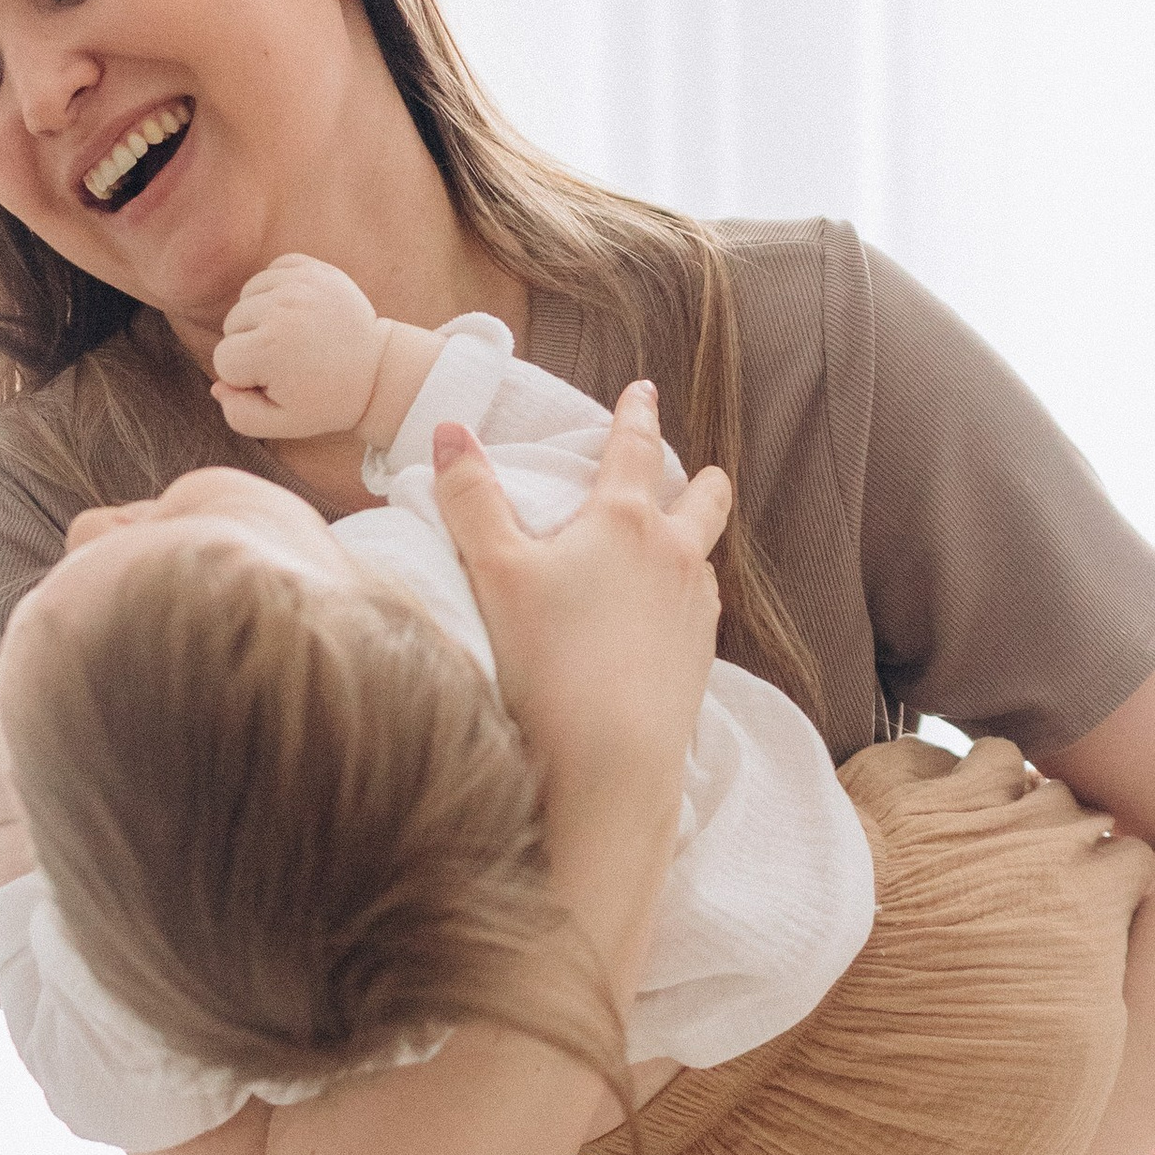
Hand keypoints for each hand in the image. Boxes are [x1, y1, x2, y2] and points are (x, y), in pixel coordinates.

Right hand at [210, 254, 383, 437]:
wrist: (377, 369)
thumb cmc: (327, 400)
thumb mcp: (283, 423)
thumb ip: (240, 414)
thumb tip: (218, 386)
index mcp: (270, 348)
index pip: (223, 360)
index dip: (244, 377)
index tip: (276, 381)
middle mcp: (281, 309)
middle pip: (231, 325)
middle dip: (250, 346)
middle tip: (287, 361)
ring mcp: (298, 283)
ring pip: (246, 297)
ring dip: (261, 317)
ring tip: (292, 337)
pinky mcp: (311, 268)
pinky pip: (268, 273)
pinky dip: (275, 291)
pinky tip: (296, 313)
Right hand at [430, 381, 730, 812]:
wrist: (610, 764)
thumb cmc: (548, 662)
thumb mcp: (493, 571)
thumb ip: (470, 498)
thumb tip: (451, 430)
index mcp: (626, 521)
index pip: (636, 448)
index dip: (637, 414)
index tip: (644, 390)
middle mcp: (674, 557)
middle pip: (704, 500)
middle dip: (702, 481)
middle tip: (700, 472)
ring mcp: (695, 612)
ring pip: (703, 559)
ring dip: (691, 545)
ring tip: (671, 550)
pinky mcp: (699, 663)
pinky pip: (698, 614)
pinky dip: (683, 602)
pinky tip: (662, 623)